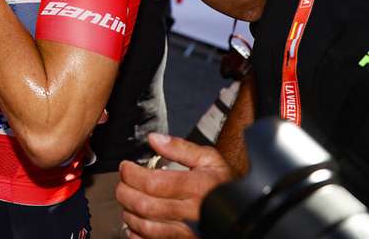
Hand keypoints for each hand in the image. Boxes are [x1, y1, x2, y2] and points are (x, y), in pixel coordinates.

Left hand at [116, 133, 233, 238]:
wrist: (246, 215)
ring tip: (129, 201)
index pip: (153, 182)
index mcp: (197, 188)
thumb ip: (181, 148)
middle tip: (122, 184)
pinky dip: (137, 232)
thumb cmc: (225, 186)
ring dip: (129, 212)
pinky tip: (137, 221)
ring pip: (145, 225)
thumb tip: (154, 139)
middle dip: (125, 192)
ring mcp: (187, 233)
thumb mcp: (210, 160)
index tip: (126, 167)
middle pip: (144, 205)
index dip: (131, 174)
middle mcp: (192, 213)